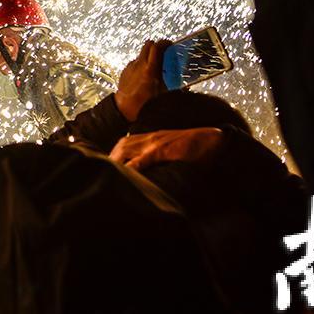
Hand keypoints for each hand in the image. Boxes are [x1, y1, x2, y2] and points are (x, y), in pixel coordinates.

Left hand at [109, 127, 223, 169]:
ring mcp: (154, 143)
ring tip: (107, 176)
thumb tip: (148, 170)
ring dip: (115, 162)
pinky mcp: (162, 150)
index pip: (124, 143)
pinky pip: (143, 158)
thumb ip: (158, 156)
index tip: (104, 165)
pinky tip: (126, 175)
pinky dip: (132, 166)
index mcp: (150, 138)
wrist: (213, 139)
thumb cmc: (194, 146)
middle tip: (101, 173)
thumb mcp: (171, 148)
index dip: (113, 154)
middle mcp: (148, 138)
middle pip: (120, 146)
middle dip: (109, 159)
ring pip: (126, 149)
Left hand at [114, 38, 170, 120]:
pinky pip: (135, 62)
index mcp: (150, 69)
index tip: (170, 44)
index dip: (164, 43)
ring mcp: (131, 66)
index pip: (157, 47)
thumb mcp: (163, 95)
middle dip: (156, 45)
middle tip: (164, 51)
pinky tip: (145, 75)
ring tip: (156, 66)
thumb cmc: (145, 104)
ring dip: (149, 55)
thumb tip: (188, 87)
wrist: (124, 109)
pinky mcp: (125, 70)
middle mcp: (139, 64)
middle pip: (148, 45)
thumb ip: (175, 88)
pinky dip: (141, 64)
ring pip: (141, 54)